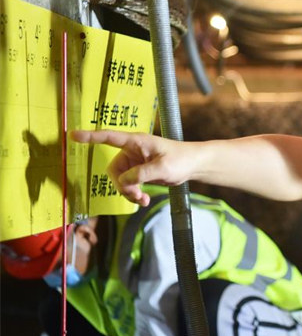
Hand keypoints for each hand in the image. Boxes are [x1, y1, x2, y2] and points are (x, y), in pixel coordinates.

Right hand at [70, 130, 196, 205]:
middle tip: (136, 195)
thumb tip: (124, 182)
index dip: (91, 137)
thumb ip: (142, 174)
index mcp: (136, 142)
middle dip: (122, 185)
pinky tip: (143, 200)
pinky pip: (128, 185)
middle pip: (113, 170)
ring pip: (120, 181)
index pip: (109, 137)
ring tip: (142, 199)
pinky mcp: (139, 173)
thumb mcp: (163, 167)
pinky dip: (134, 194)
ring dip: (128, 192)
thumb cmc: (181, 159)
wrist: (193, 165)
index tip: (74, 134)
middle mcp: (132, 151)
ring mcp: (134, 163)